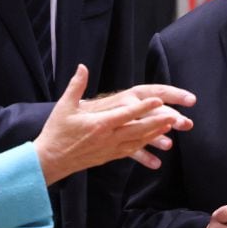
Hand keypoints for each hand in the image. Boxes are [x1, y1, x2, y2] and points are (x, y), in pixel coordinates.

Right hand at [34, 65, 195, 183]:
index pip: (126, 114)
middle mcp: (107, 138)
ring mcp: (109, 149)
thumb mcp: (64, 106)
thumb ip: (76, 86)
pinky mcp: (109, 156)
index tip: (159, 101)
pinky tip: (153, 139)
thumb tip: (82, 67)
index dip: (144, 108)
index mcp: (98, 124)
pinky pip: (131, 150)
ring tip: (170, 127)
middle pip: (138, 129)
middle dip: (158, 123)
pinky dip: (144, 144)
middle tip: (176, 117)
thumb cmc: (57, 132)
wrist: (50, 160)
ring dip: (155, 133)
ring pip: (138, 141)